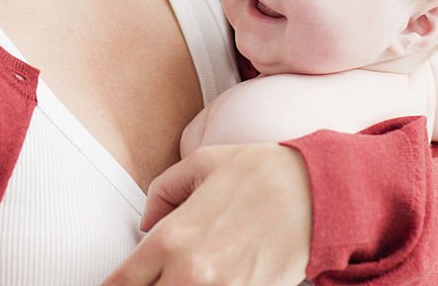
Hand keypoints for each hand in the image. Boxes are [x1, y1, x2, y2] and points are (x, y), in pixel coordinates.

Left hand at [101, 143, 311, 285]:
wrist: (315, 195)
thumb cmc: (258, 173)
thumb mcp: (201, 163)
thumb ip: (162, 191)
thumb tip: (145, 221)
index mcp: (172, 239)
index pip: (122, 282)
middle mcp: (190, 276)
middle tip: (142, 280)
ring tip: (172, 279)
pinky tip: (200, 283)